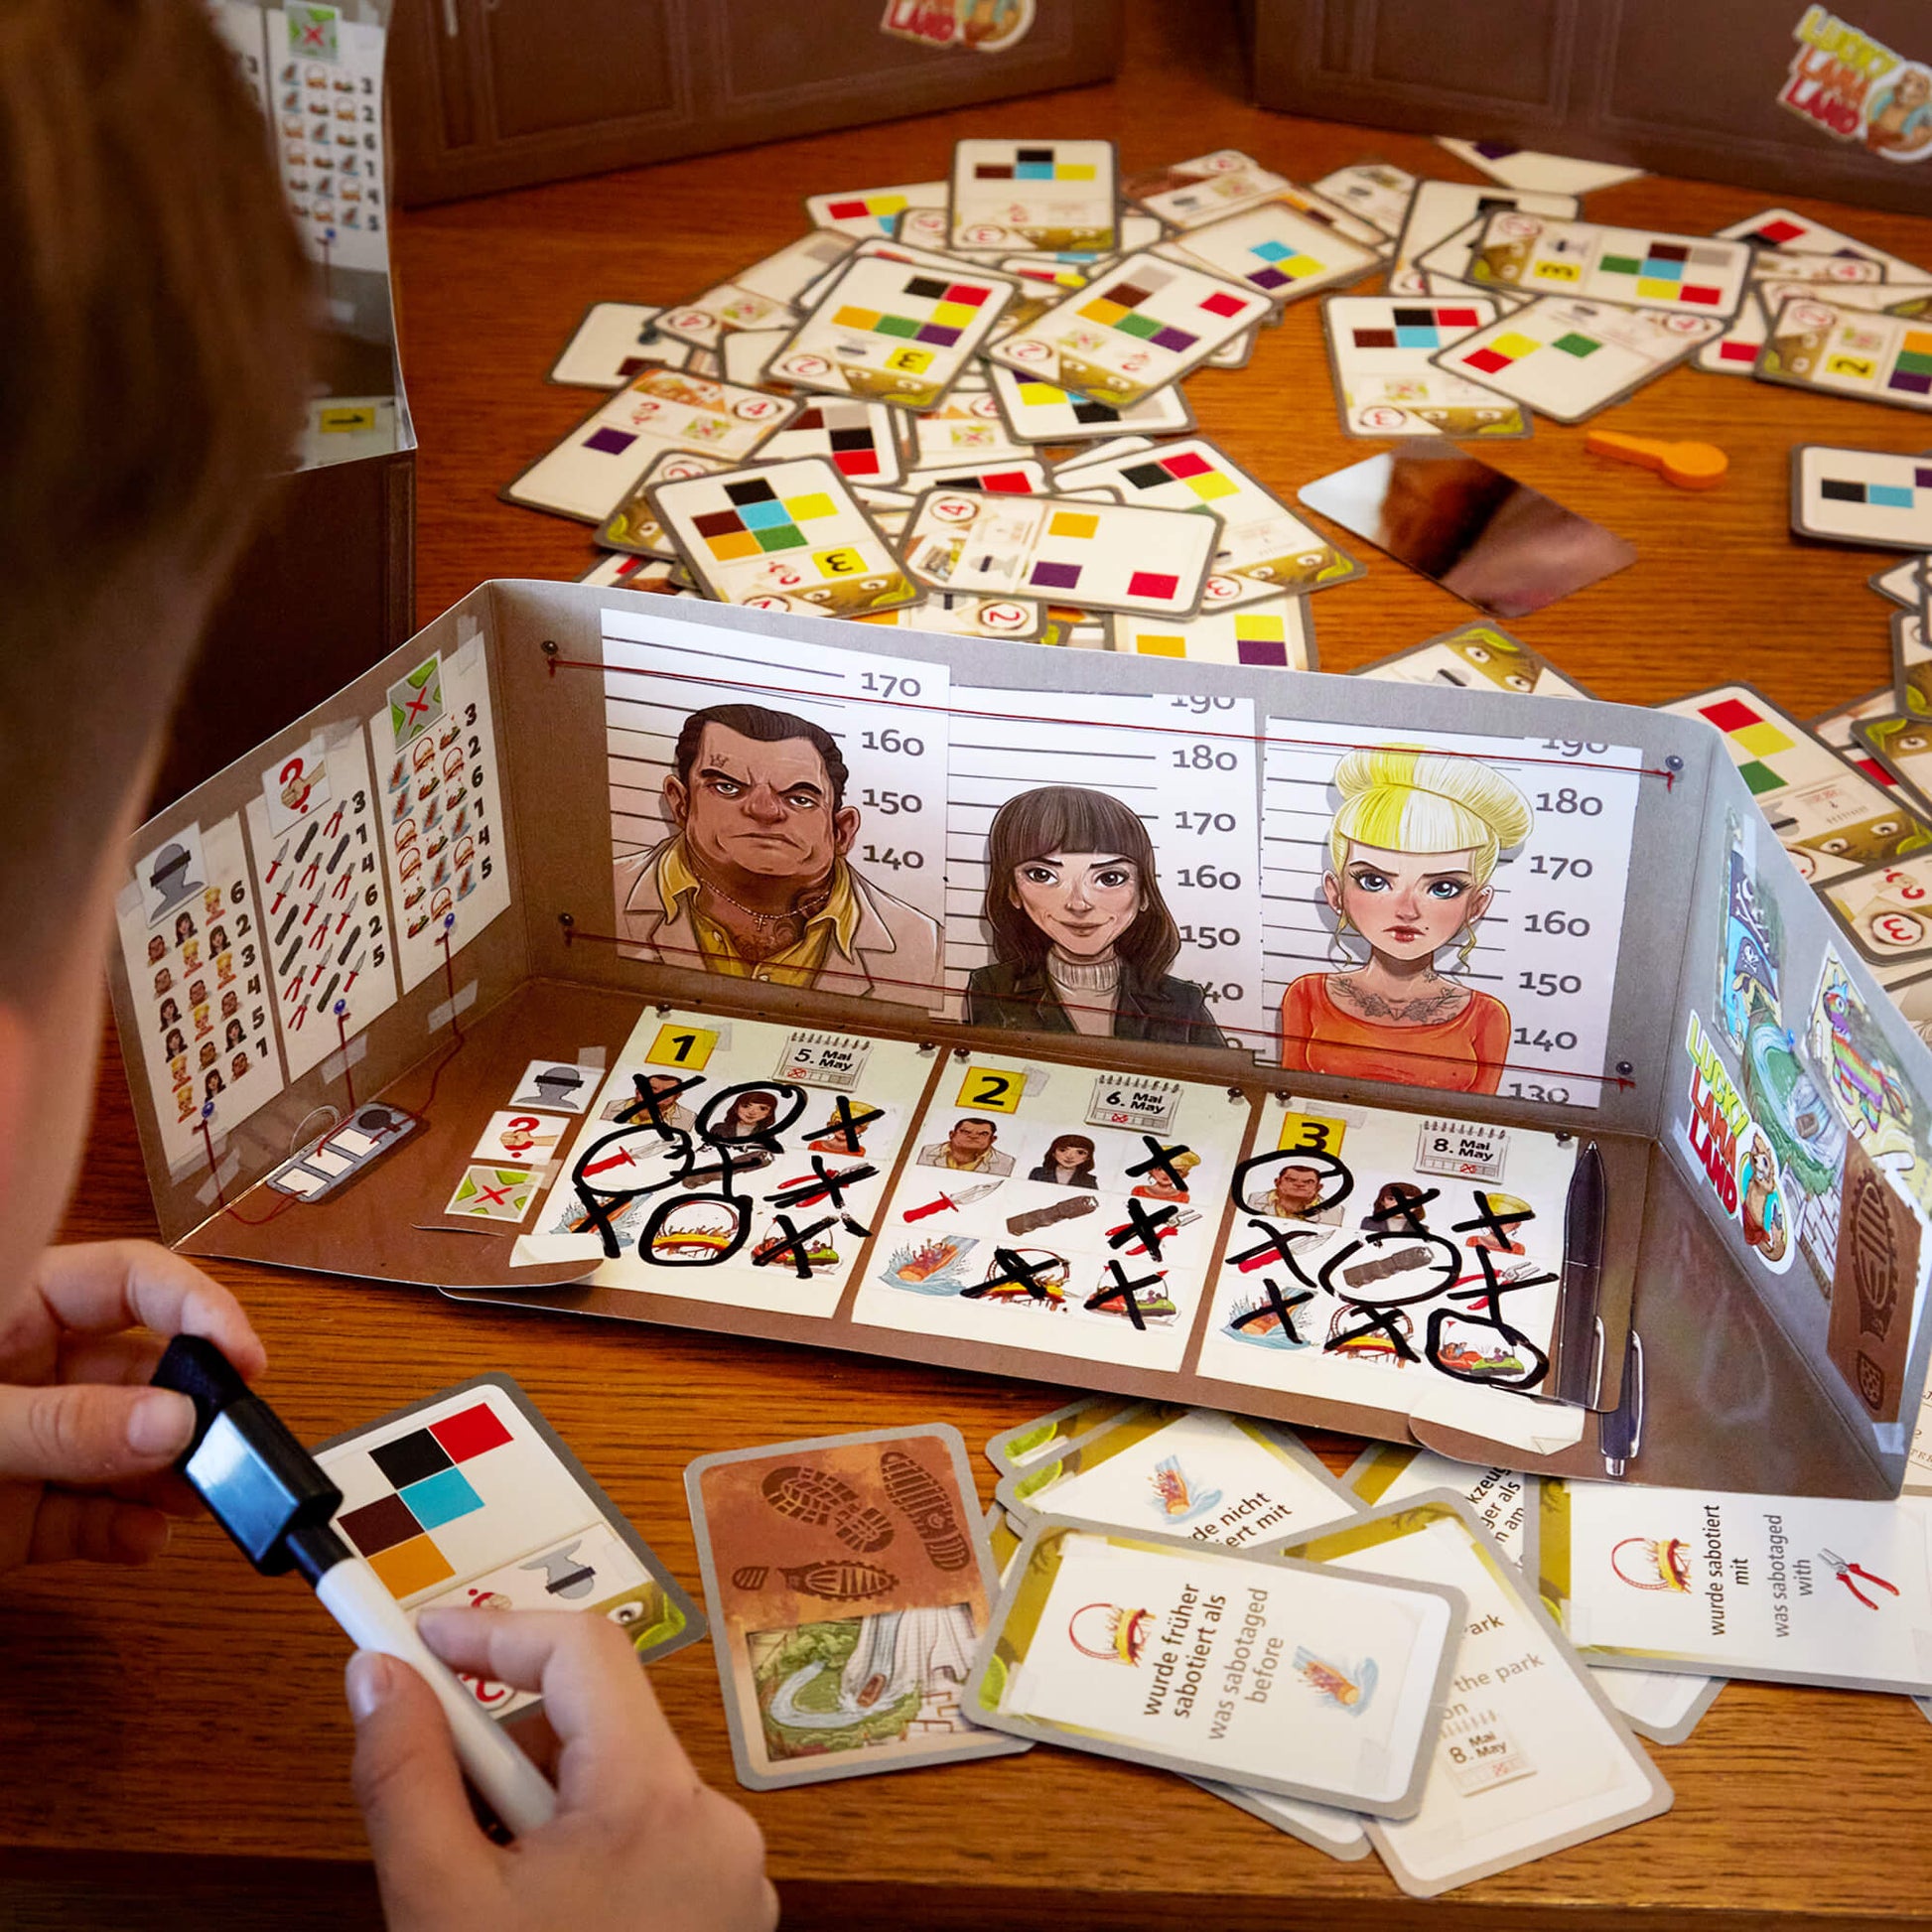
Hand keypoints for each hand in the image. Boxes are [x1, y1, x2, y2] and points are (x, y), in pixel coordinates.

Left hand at [0, 1240, 266, 1570]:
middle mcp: (33, 1374)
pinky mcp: (22, 1518)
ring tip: (196, 1500)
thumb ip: (64, 1423)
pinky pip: (93, 1519)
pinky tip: (141, 1537)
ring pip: (130, 1451)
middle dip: (194, 1411)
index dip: (198, 1308)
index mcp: (18, 1313)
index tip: (248, 1357)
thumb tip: (174, 1423)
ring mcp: (33, 1446)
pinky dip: (125, 1532)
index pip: (131, 1282)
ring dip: (171, 1477)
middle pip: (144, 1374)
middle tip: (231, 1445)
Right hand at [348, 1609, 776, 1931]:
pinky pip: (647, 1839)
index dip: (491, 1631)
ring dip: (541, 1800)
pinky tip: (533, 1910)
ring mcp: (731, 1874)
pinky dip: (583, 1846)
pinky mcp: (728, 1915)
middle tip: (430, 1777)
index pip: (581, 1648)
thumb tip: (379, 1674)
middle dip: (505, 1735)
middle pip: (600, 1720)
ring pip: (619, 1784)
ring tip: (481, 1877)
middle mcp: (714, 1823)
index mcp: (653, 1800)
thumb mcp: (439, 1902)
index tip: (416, 1637)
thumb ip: (403, 1773)